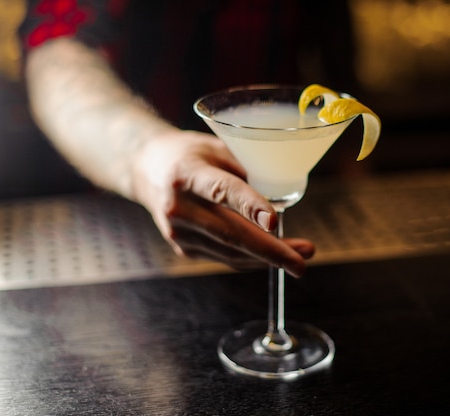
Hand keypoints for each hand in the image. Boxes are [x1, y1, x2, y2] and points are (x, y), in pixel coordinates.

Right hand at [131, 129, 314, 276]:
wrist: (147, 169)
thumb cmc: (191, 154)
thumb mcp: (216, 147)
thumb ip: (245, 170)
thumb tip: (280, 198)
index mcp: (187, 173)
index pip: (222, 191)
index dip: (250, 206)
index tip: (276, 221)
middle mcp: (178, 206)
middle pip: (230, 233)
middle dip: (271, 250)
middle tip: (302, 259)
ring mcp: (178, 232)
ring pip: (230, 252)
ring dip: (268, 259)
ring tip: (300, 256)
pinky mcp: (182, 247)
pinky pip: (224, 257)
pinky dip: (252, 258)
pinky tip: (273, 254)